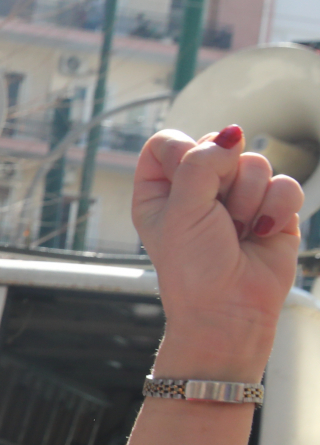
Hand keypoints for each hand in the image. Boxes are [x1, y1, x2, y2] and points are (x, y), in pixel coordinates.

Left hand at [133, 126, 302, 380]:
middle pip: (218, 145)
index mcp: (159, 189)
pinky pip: (285, 183)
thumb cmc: (194, 269)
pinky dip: (276, 209)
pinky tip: (260, 234)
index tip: (188, 185)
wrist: (230, 311)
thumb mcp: (181, 211)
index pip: (167, 141)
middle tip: (216, 216)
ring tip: (237, 231)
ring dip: (249, 200)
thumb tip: (230, 133)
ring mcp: (236, 196)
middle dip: (223, 180)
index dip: (183, 153)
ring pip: (256, 162)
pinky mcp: (272, 207)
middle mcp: (196, 188)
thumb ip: (200, 164)